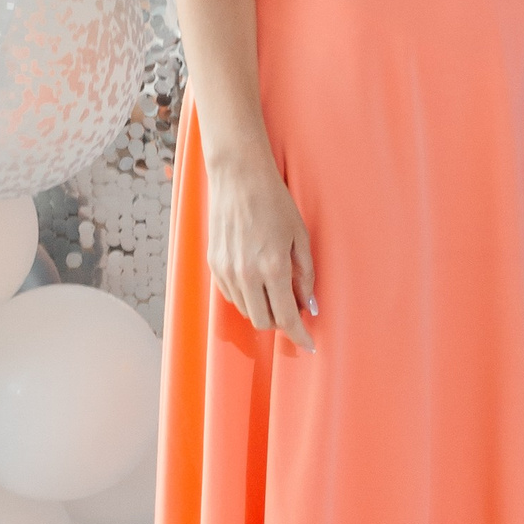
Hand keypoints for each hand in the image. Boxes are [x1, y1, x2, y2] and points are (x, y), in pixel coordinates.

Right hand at [205, 146, 318, 343]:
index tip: (309, 345)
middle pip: (263, 321)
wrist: (239, 178)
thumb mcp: (300, 237)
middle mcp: (246, 274)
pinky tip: (256, 282)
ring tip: (276, 292)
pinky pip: (231, 295)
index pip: (287, 317)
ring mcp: (226, 270)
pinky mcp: (214, 264)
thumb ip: (305, 275)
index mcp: (273, 267)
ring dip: (263, 310)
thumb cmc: (275, 203)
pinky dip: (246, 297)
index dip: (299, 336)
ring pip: (246, 311)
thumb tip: (309, 305)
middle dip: (281, 323)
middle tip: (294, 310)